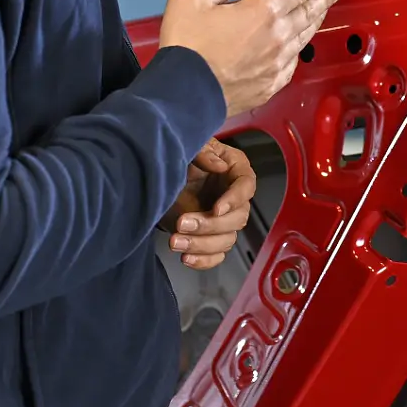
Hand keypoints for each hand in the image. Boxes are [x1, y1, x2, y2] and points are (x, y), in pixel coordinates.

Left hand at [158, 139, 257, 268]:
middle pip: (237, 219)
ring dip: (201, 245)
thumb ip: (204, 152)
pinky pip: (216, 256)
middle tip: (182, 222)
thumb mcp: (192, 146)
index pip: (246, 187)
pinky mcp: (211, 238)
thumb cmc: (181, 156)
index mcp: (236, 171)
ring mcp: (224, 221)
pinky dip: (203, 261)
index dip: (234, 200)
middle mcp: (235, 198)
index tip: (216, 208)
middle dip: (209, 225)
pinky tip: (186, 258)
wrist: (161, 177)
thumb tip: (218, 165)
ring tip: (175, 242)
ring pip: (225, 240)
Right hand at [159, 0, 341, 117]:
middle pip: (309, 14)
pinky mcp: (270, 85)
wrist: (183, 92)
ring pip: (304, 39)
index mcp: (263, 12)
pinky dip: (297, 51)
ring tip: (321, 13)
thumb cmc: (187, 50)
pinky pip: (292, 64)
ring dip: (315, 23)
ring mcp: (276, 64)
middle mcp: (277, 37)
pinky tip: (297, 48)